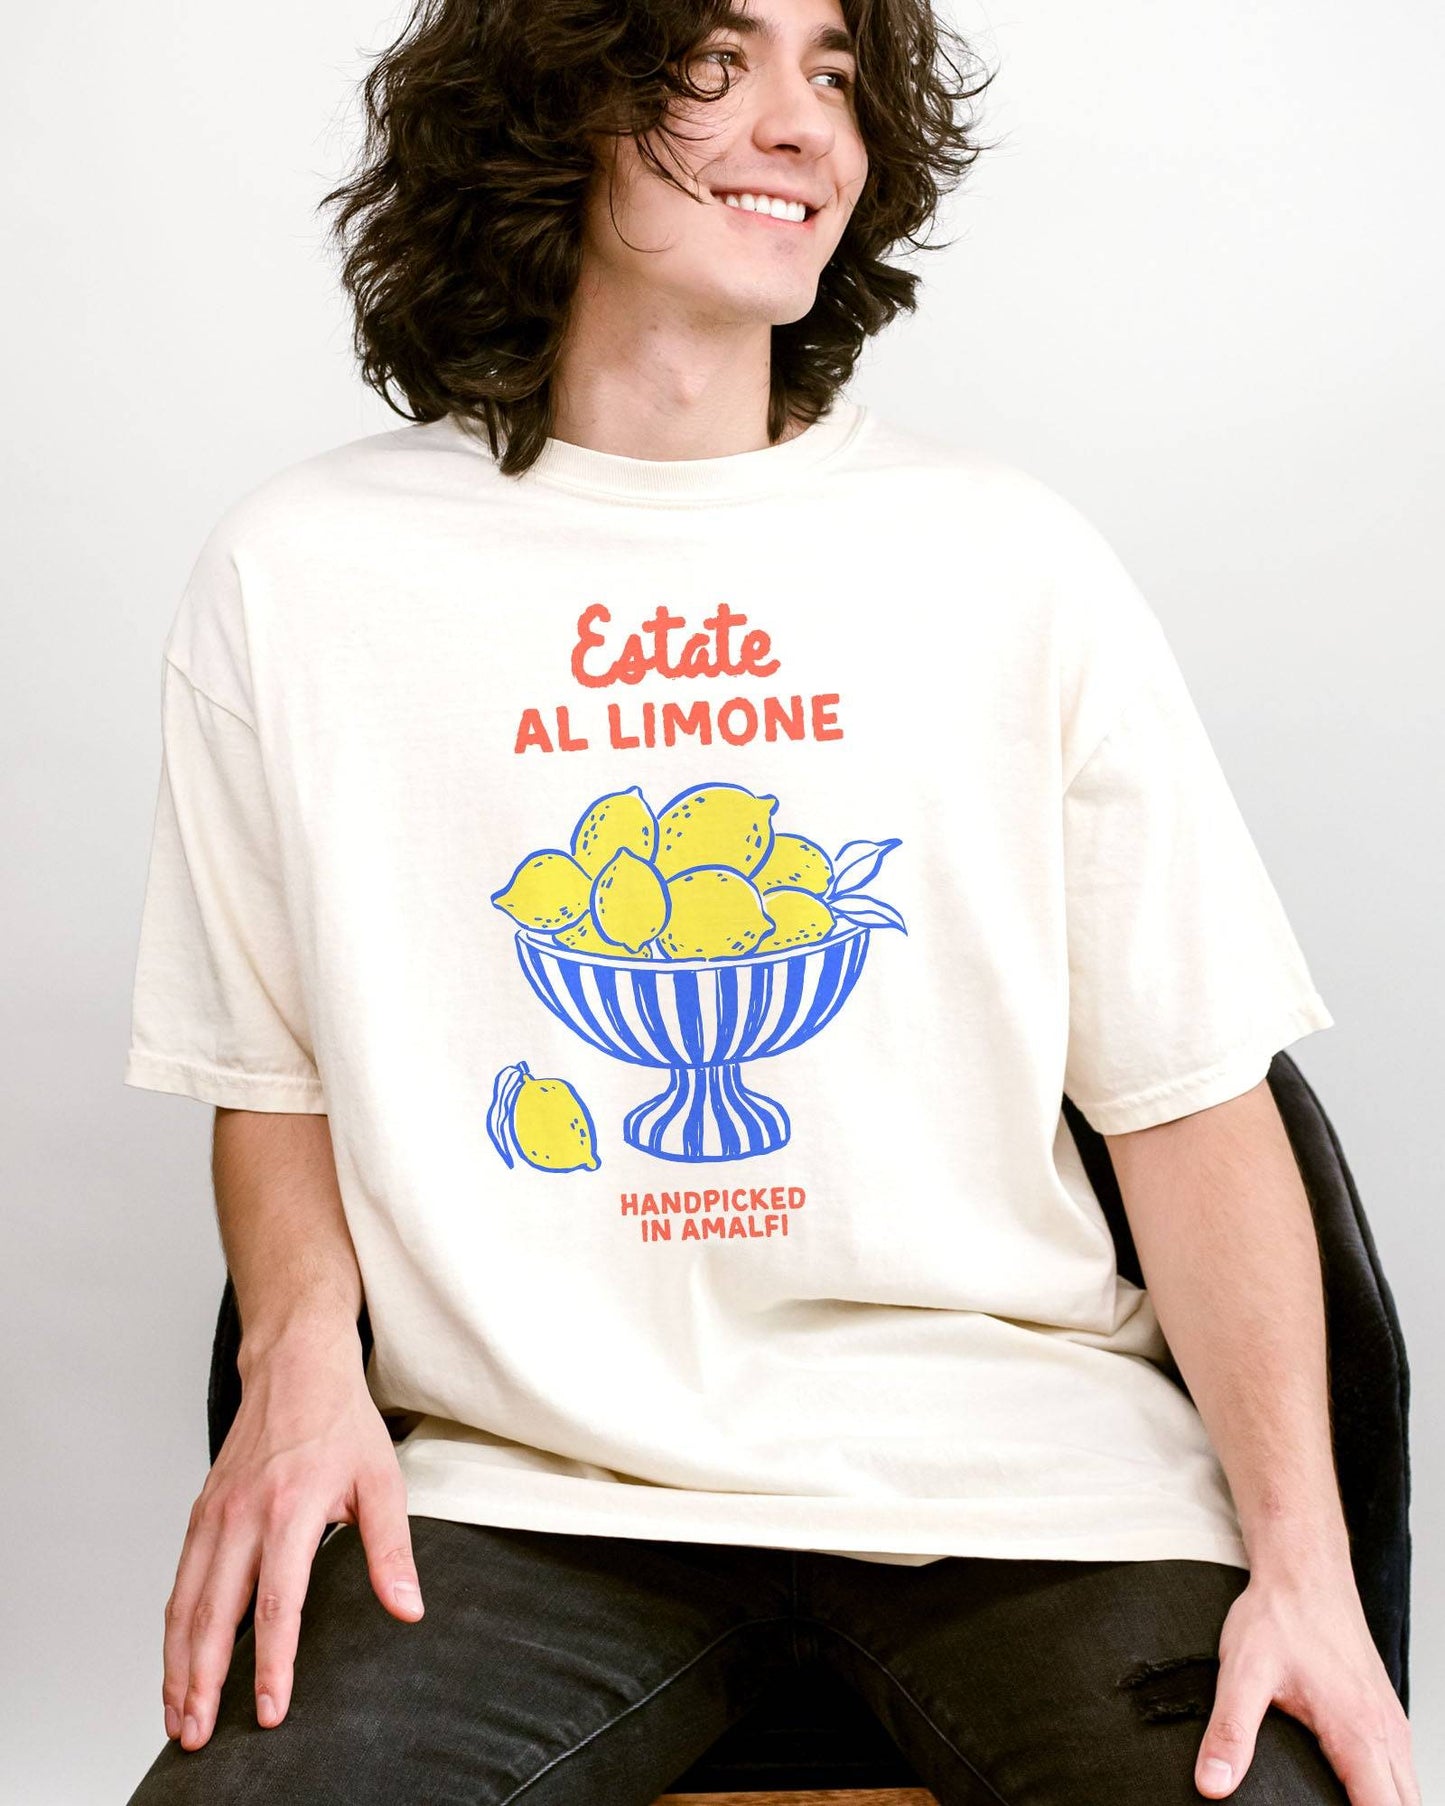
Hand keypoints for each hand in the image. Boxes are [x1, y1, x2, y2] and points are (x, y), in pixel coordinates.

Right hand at [161, 1319, 423, 1750]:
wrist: (295, 1365)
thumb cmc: (341, 1422)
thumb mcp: (382, 1480)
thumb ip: (391, 1550)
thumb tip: (408, 1609)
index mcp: (292, 1509)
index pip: (278, 1603)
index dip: (272, 1663)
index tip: (269, 1711)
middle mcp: (244, 1514)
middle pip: (215, 1613)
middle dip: (202, 1681)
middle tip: (198, 1734)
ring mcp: (215, 1513)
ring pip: (185, 1602)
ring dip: (176, 1663)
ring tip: (177, 1715)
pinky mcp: (201, 1511)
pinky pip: (180, 1578)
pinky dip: (173, 1626)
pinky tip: (176, 1658)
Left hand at [1194, 1566, 1417, 1803]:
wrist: (1304, 1570)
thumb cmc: (1279, 1616)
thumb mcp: (1243, 1673)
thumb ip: (1230, 1732)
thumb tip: (1212, 1784)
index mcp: (1359, 1736)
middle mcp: (1387, 1735)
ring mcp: (1391, 1724)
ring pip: (1409, 1792)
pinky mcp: (1385, 1714)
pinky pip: (1400, 1771)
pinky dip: (1386, 1792)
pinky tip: (1354, 1792)